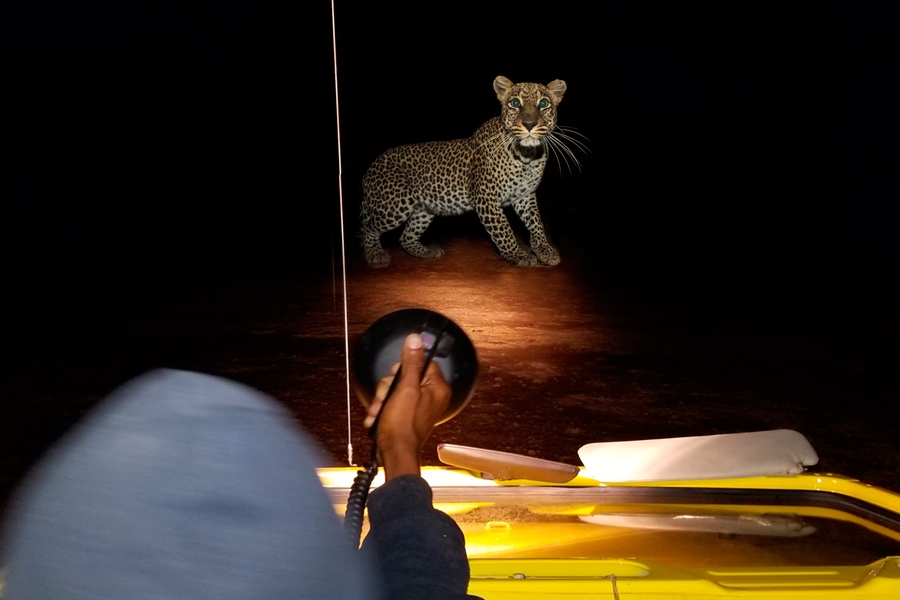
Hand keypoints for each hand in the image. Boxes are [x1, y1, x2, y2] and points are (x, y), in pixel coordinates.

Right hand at [364, 333, 451, 479]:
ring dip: (382, 400)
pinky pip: (394, 403)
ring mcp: (420, 406)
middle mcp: (432, 396)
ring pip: (396, 390)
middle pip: (406, 376)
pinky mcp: (409, 415)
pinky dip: (384, 409)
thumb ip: (411, 362)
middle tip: (384, 398)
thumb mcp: (405, 388)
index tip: (395, 377)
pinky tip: (378, 417)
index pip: (422, 363)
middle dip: (388, 388)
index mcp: (437, 388)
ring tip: (378, 411)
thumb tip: (416, 340)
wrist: (394, 452)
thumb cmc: (402, 425)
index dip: (404, 368)